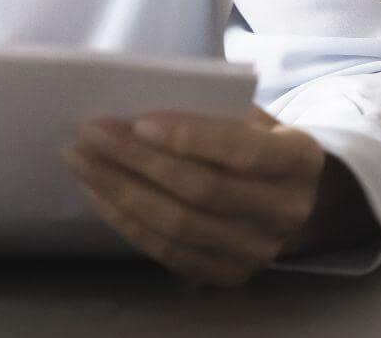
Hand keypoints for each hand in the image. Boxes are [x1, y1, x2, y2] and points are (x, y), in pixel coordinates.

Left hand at [60, 106, 324, 285]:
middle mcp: (286, 212)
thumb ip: (208, 111)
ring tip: (80, 160)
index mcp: (300, 159)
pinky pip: (169, 253)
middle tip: (89, 132)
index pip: (244, 150)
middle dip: (138, 160)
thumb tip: (132, 106)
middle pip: (204, 191)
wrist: (288, 196)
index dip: (190, 137)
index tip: (139, 120)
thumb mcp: (249, 114)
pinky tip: (97, 193)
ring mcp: (259, 251)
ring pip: (181, 226)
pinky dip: (127, 222)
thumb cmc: (255, 140)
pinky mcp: (228, 274)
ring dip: (120, 191)